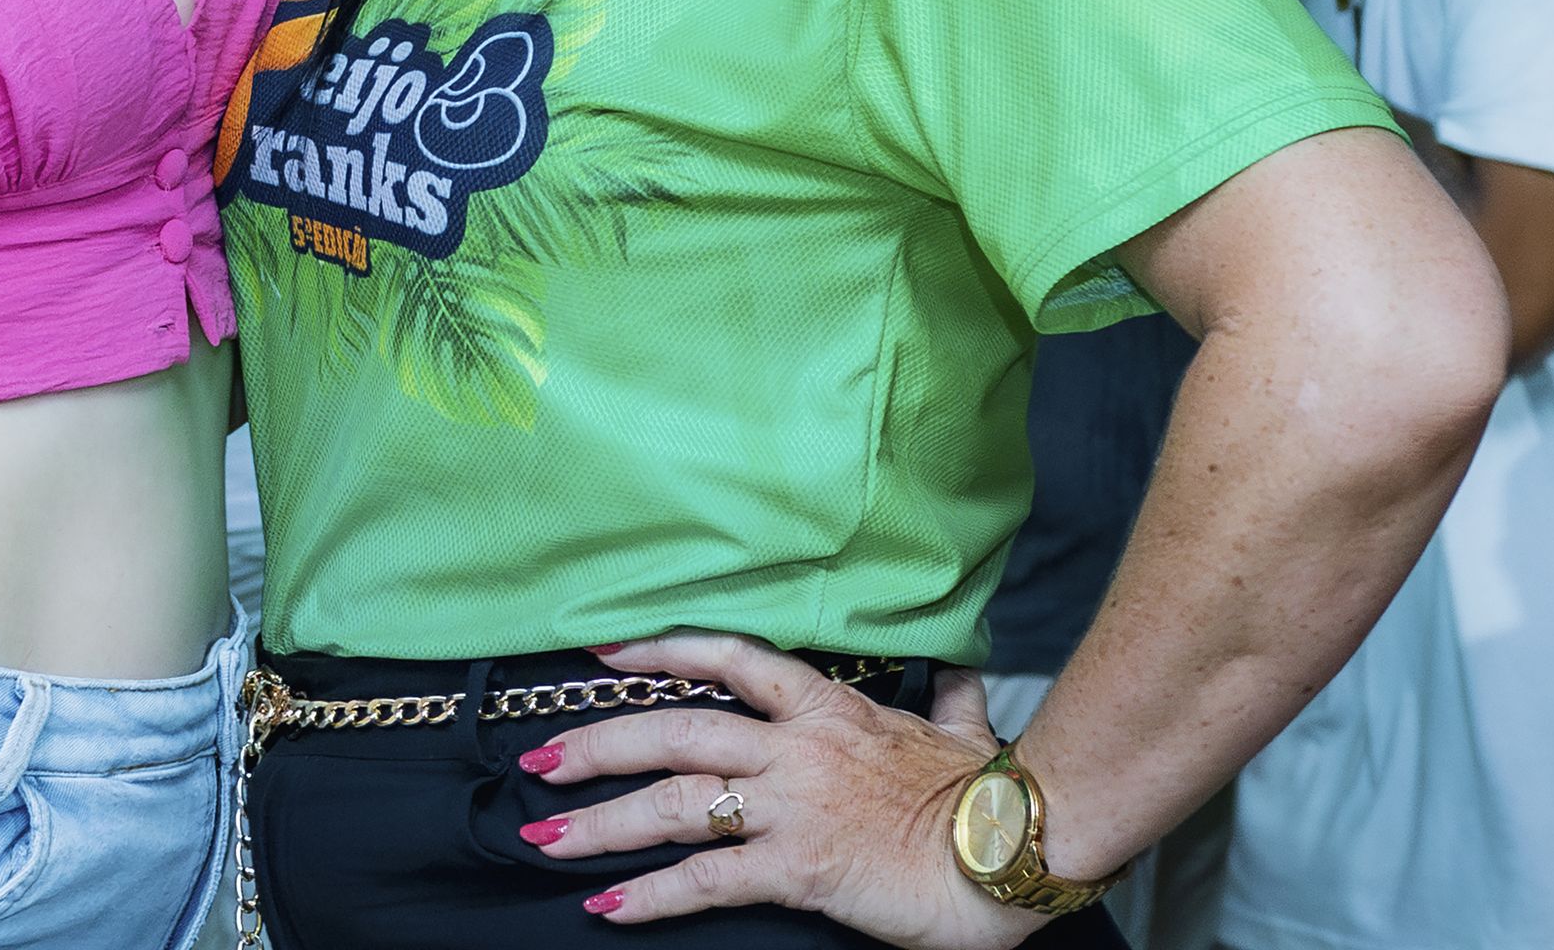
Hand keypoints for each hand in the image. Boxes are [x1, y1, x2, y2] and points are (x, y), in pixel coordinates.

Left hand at [522, 635, 1038, 945]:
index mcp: (826, 706)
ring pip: (672, 801)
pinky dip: (650, 893)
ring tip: (547, 838)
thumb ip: (946, 696)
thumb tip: (959, 667)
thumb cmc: (986, 794)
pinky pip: (706, 879)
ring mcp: (791, 804)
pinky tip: (608, 904)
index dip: (656, 650)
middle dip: (596, 742)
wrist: (1014, 847)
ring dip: (601, 821)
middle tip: (539, 758)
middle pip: (671, 730)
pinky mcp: (797, 867)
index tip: (600, 650)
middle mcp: (794, 746)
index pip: (725, 657)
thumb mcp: (959, 728)